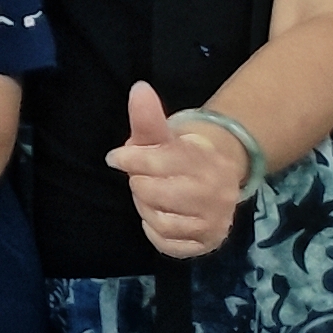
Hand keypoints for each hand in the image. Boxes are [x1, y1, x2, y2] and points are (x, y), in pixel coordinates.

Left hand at [106, 83, 247, 259]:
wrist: (216, 178)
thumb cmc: (177, 155)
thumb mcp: (161, 135)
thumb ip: (147, 117)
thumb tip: (139, 88)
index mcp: (203, 160)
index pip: (154, 161)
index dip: (128, 159)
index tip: (116, 158)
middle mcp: (215, 191)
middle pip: (151, 193)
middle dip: (139, 185)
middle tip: (145, 180)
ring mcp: (216, 219)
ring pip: (159, 220)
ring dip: (147, 210)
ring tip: (154, 199)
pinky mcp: (210, 242)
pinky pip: (168, 244)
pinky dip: (156, 233)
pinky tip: (161, 219)